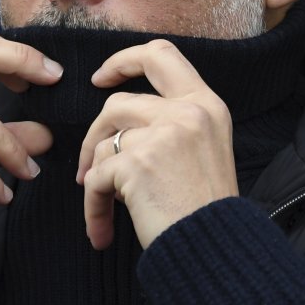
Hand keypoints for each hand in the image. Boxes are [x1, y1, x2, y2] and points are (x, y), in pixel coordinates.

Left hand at [76, 39, 237, 249]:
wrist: (216, 250)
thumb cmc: (207, 209)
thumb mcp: (207, 148)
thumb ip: (175, 123)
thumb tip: (122, 121)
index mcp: (206, 105)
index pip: (161, 54)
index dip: (124, 60)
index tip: (102, 78)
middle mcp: (186, 113)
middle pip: (119, 101)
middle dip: (96, 130)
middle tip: (87, 160)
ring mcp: (161, 135)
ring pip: (104, 141)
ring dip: (94, 172)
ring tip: (102, 201)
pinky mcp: (135, 164)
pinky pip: (96, 178)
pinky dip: (93, 205)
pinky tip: (101, 230)